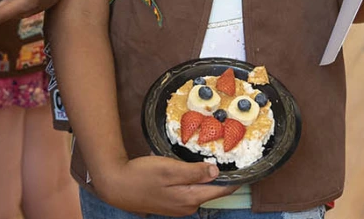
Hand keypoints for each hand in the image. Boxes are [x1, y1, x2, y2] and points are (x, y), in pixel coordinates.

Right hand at [95, 156, 233, 216]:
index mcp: (190, 198)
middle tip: (230, 157)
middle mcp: (188, 206)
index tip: (247, 166)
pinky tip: (191, 168)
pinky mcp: (171, 203)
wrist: (116, 186)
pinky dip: (195, 181)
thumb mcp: (168, 169)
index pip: (221, 190)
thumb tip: (216, 171)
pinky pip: (190, 191)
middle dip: (222, 176)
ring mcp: (179, 207)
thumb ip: (193, 172)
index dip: (235, 178)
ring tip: (214, 159)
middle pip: (212, 190)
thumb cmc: (141, 175)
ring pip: (200, 190)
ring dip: (207, 178)